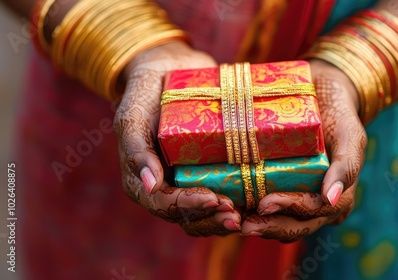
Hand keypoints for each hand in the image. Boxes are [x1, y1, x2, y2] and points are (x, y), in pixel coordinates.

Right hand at [113, 41, 240, 235]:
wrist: (169, 71)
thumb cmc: (145, 95)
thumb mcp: (133, 117)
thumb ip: (136, 150)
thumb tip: (150, 186)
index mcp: (146, 183)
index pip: (166, 205)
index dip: (189, 207)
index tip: (212, 199)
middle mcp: (170, 188)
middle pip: (191, 217)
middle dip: (213, 219)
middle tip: (236, 216)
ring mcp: (193, 181)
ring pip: (210, 212)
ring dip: (227, 217)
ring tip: (248, 214)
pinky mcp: (213, 171)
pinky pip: (227, 193)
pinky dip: (242, 201)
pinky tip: (261, 201)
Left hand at [241, 59, 366, 241]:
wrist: (321, 95)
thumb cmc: (338, 113)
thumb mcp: (350, 133)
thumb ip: (348, 164)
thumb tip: (332, 198)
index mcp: (337, 199)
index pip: (313, 211)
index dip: (290, 209)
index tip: (265, 204)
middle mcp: (316, 207)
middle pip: (292, 226)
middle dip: (267, 226)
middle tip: (242, 223)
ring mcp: (295, 201)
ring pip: (276, 223)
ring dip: (254, 224)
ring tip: (229, 219)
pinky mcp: (276, 191)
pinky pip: (261, 208)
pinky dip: (245, 211)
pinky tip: (226, 207)